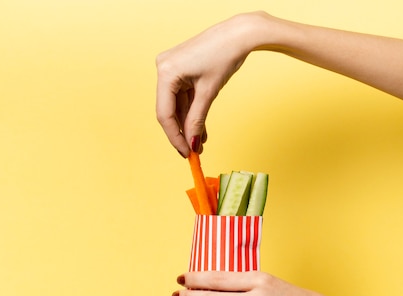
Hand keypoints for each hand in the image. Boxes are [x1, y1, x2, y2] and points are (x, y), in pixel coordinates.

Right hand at [156, 13, 265, 156]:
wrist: (239, 34)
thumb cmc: (225, 56)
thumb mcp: (209, 92)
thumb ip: (198, 119)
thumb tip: (193, 144)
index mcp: (166, 72)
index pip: (165, 114)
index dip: (175, 137)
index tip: (185, 154)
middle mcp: (163, 68)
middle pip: (170, 110)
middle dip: (183, 132)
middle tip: (193, 152)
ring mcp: (171, 68)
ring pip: (178, 105)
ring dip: (190, 124)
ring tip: (201, 143)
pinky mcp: (181, 68)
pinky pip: (184, 96)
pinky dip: (193, 111)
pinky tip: (201, 130)